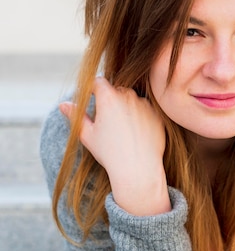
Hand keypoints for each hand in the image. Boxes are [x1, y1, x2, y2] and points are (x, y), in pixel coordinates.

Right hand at [60, 77, 169, 215]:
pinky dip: (141, 116)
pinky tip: (137, 134)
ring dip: (126, 107)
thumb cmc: (109, 153)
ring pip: (132, 99)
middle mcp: (128, 95)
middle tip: (107, 121)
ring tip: (123, 131)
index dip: (93, 88)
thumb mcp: (88, 135)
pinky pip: (146, 109)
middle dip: (110, 100)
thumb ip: (76, 116)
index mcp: (108, 97)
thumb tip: (63, 104)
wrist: (138, 168)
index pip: (98, 82)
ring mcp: (144, 103)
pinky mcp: (156, 113)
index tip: (91, 97)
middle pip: (116, 90)